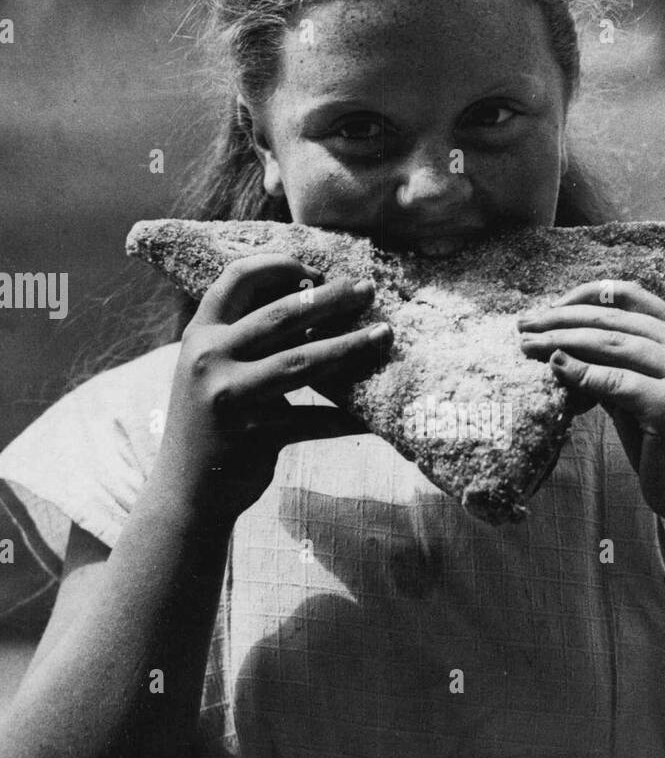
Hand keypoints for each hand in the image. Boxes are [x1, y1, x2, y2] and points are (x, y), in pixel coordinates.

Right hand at [149, 253, 392, 526]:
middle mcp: (210, 360)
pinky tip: (376, 413)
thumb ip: (248, 337)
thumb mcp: (213, 369)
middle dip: (331, 299)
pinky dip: (348, 418)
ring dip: (350, 345)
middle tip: (368, 288)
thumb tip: (313, 298)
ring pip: (302, 361)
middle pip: (280, 316)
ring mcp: (231, 398)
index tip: (316, 270)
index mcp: (200, 335)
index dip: (278, 266)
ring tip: (384, 333)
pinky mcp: (255, 436)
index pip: (236, 279)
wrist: (187, 491)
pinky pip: (315, 421)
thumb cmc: (212, 421)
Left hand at [517, 279, 664, 550]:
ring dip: (562, 341)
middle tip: (523, 325)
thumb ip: (613, 370)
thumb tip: (561, 351)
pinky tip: (554, 368)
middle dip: (561, 319)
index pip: (631, 296)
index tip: (549, 306)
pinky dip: (581, 372)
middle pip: (612, 319)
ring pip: (611, 344)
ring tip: (527, 346)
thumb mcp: (639, 398)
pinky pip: (615, 381)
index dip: (585, 295)